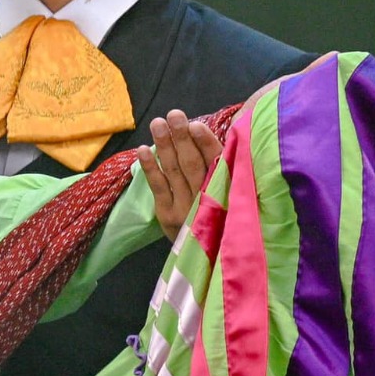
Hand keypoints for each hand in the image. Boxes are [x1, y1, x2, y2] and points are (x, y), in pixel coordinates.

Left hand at [136, 110, 223, 241]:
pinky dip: (150, 168)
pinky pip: (158, 187)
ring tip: (157, 123)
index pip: (218, 164)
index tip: (196, 125)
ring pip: (174, 171)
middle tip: (173, 115)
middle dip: (182, 138)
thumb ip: (224, 169)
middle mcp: (207, 201)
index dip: (206, 144)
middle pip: (193, 164)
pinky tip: (142, 150)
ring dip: (165, 145)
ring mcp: (185, 209)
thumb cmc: (222, 218)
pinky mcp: (167, 216)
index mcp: (228, 192)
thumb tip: (209, 134)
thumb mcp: (232, 195)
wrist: (209, 260)